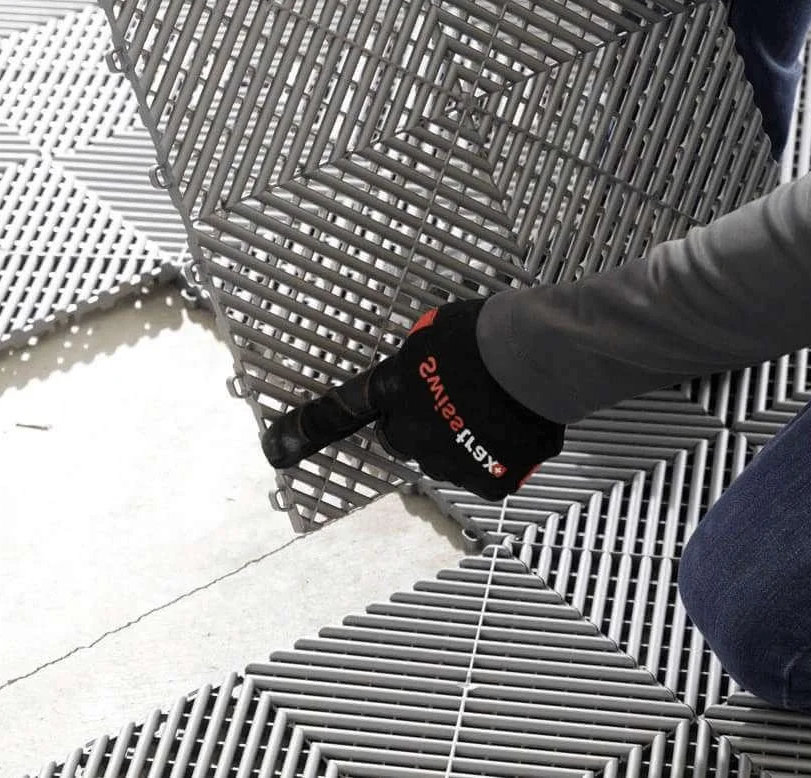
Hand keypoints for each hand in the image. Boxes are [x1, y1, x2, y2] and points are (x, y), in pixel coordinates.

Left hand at [261, 299, 565, 500]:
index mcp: (397, 390)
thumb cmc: (489, 334)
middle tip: (457, 399)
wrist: (535, 360)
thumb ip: (420, 358)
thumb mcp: (436, 331)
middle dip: (421, 425)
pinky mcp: (489, 480)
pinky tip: (515, 428)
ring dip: (462, 439)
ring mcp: (450, 460)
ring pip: (446, 456)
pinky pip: (488, 472)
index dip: (311, 425)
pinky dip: (499, 456)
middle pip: (404, 438)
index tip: (276, 447)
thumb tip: (427, 363)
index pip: (348, 407)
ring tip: (496, 409)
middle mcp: (414, 432)